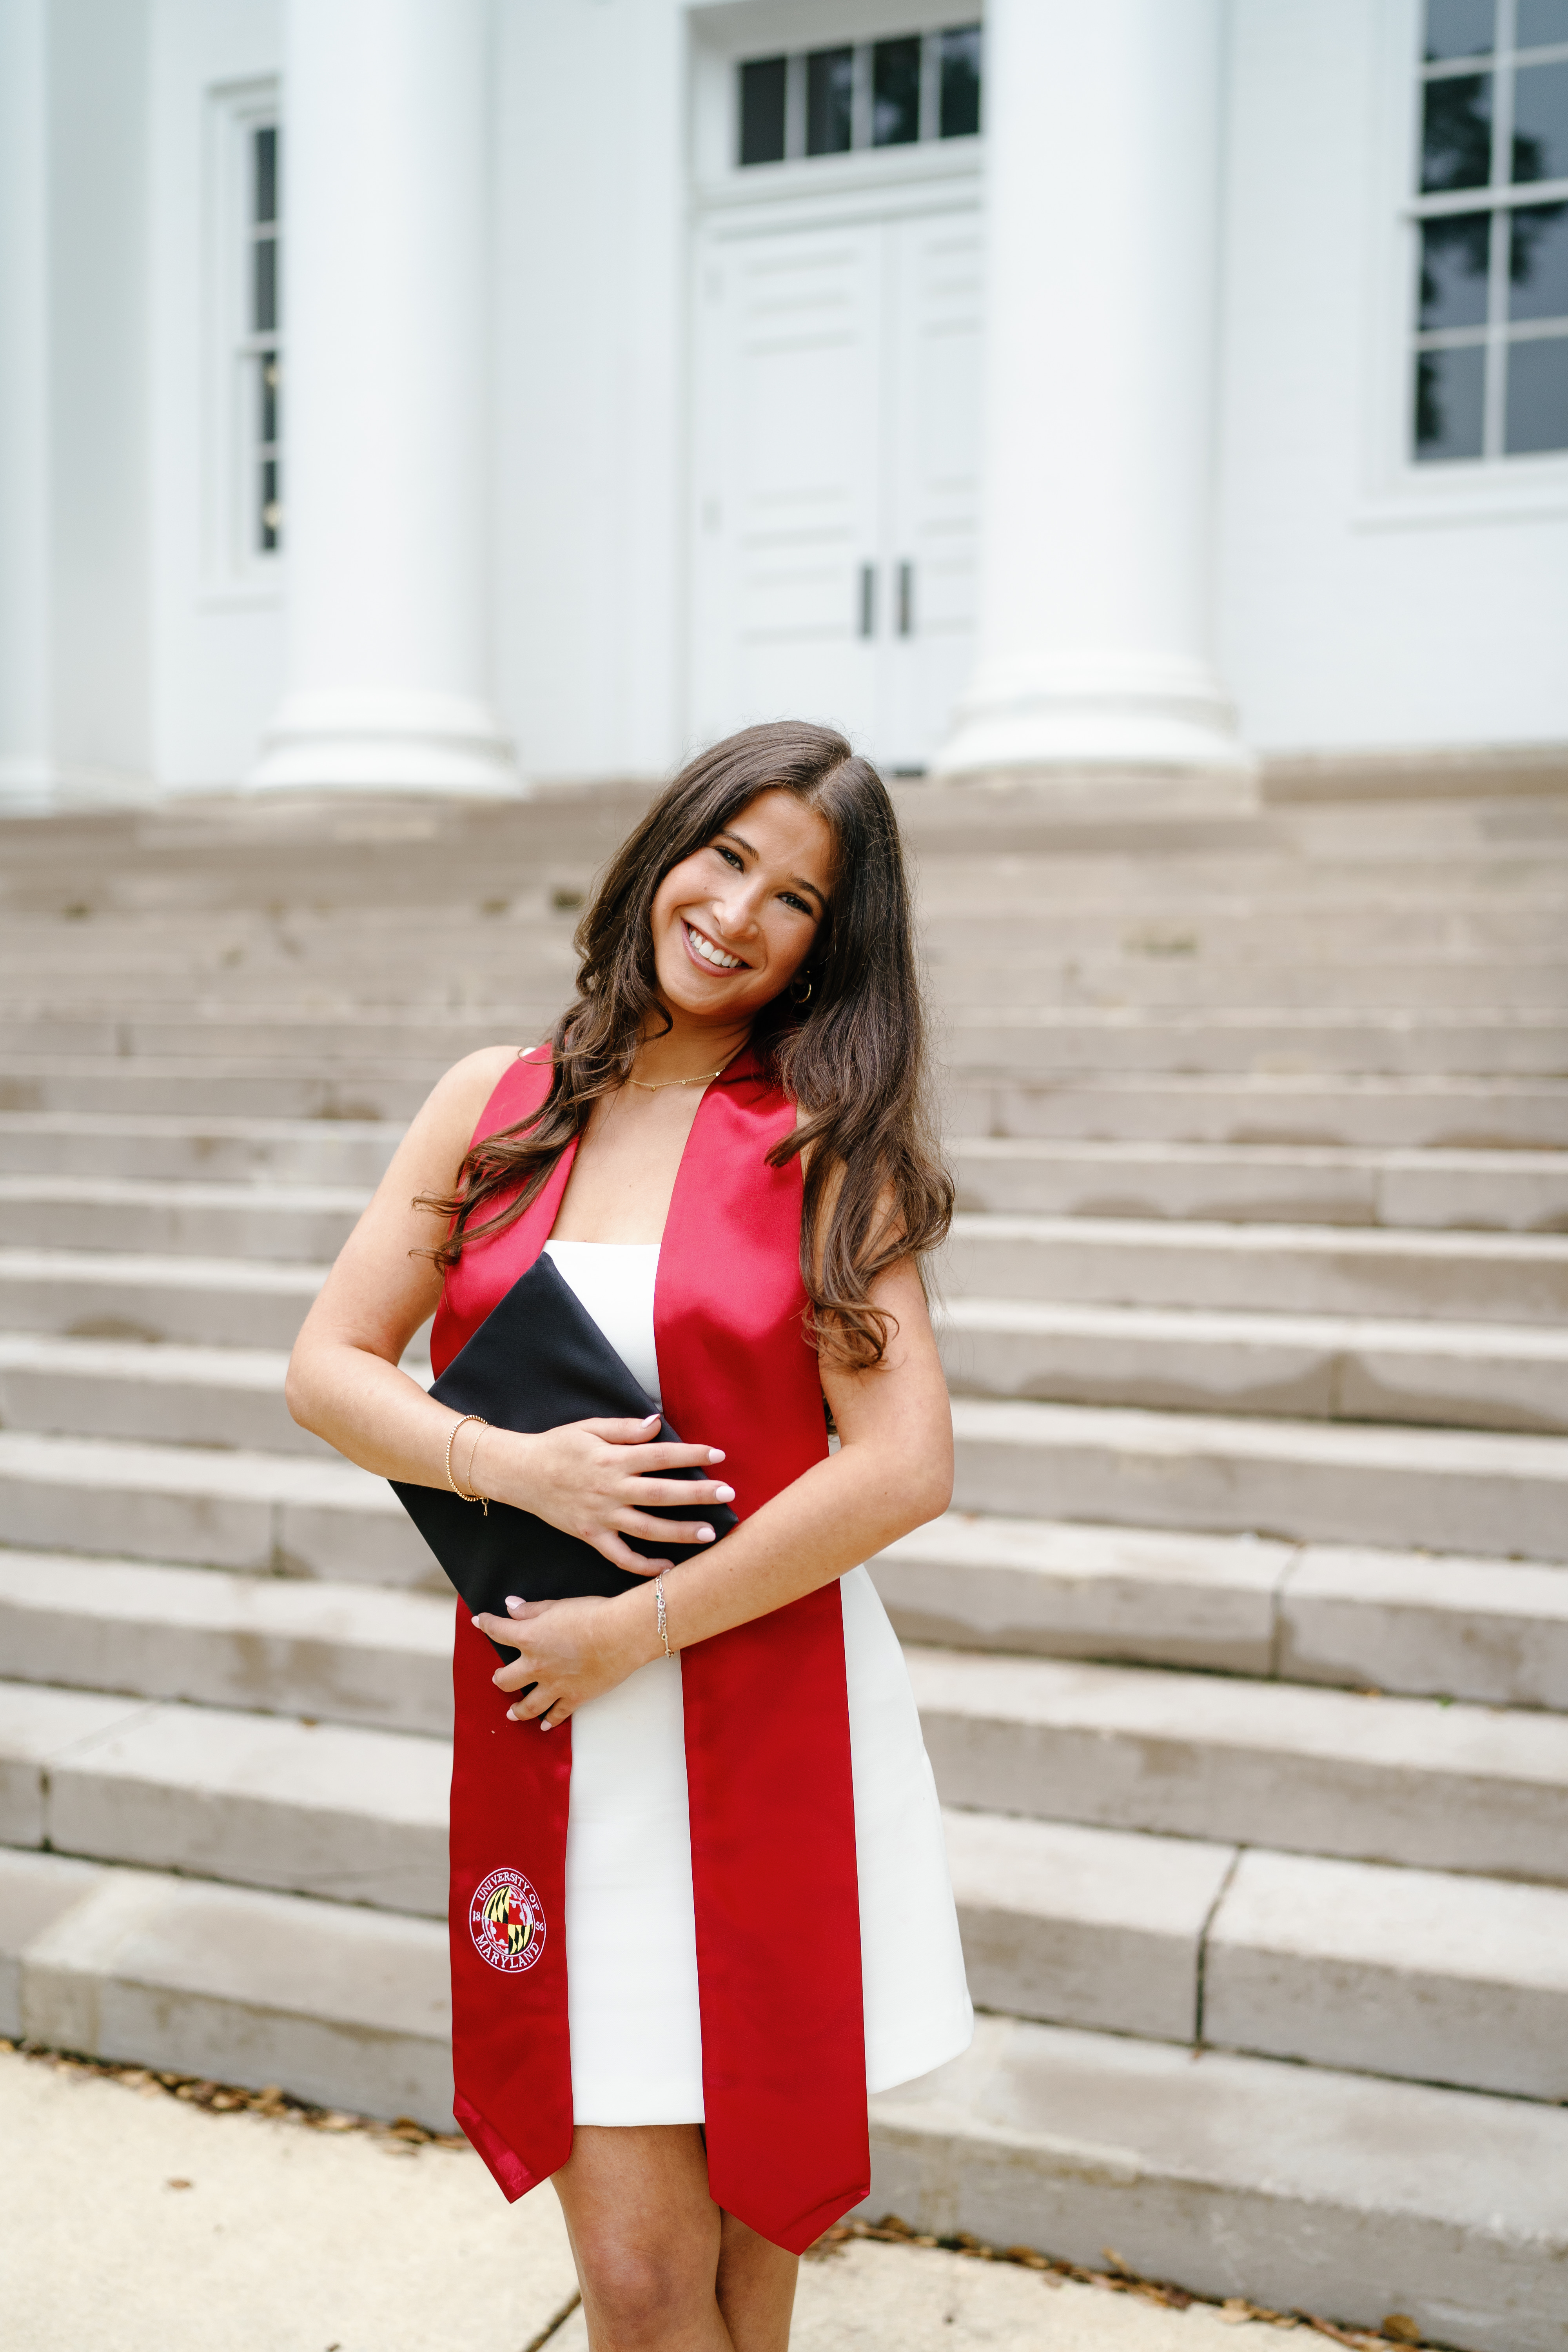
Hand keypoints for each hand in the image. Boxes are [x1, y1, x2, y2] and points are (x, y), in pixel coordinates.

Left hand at [472, 1591, 654, 1729]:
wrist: (621, 1634)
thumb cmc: (592, 1615)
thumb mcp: (557, 1606)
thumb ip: (531, 1610)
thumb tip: (511, 1606)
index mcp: (529, 1638)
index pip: (498, 1631)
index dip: (485, 1624)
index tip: (479, 1621)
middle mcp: (537, 1665)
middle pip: (504, 1679)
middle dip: (498, 1678)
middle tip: (498, 1677)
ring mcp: (554, 1686)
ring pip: (527, 1706)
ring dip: (517, 1710)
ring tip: (511, 1713)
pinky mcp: (575, 1697)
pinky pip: (557, 1715)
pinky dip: (549, 1722)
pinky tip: (544, 1725)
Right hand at [475, 1413, 733, 1575]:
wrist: (519, 1473)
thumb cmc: (557, 1446)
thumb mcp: (589, 1428)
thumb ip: (625, 1429)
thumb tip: (657, 1424)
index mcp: (612, 1459)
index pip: (660, 1456)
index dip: (691, 1454)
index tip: (719, 1454)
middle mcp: (610, 1489)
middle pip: (661, 1493)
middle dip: (697, 1494)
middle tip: (727, 1494)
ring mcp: (600, 1516)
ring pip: (647, 1529)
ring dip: (680, 1532)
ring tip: (710, 1533)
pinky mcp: (589, 1535)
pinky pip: (620, 1556)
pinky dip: (644, 1565)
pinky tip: (668, 1566)